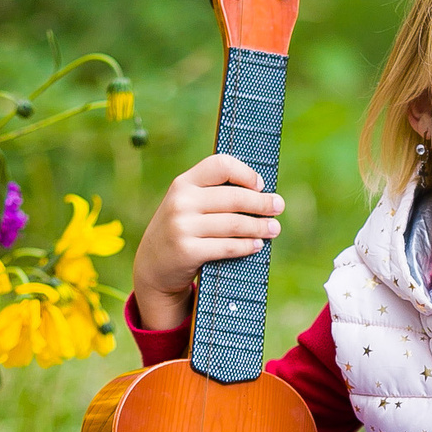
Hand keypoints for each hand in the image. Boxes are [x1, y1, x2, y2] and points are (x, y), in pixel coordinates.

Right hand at [130, 153, 283, 329]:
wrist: (152, 266)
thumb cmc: (181, 230)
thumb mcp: (187, 205)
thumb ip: (212, 194)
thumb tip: (262, 192)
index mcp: (183, 183)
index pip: (220, 165)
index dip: (245, 173)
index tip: (261, 184)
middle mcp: (181, 201)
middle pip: (234, 197)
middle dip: (262, 202)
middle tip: (278, 207)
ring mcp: (182, 227)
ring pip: (234, 223)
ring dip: (260, 226)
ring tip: (274, 228)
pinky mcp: (187, 251)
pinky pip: (226, 246)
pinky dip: (246, 245)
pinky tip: (257, 244)